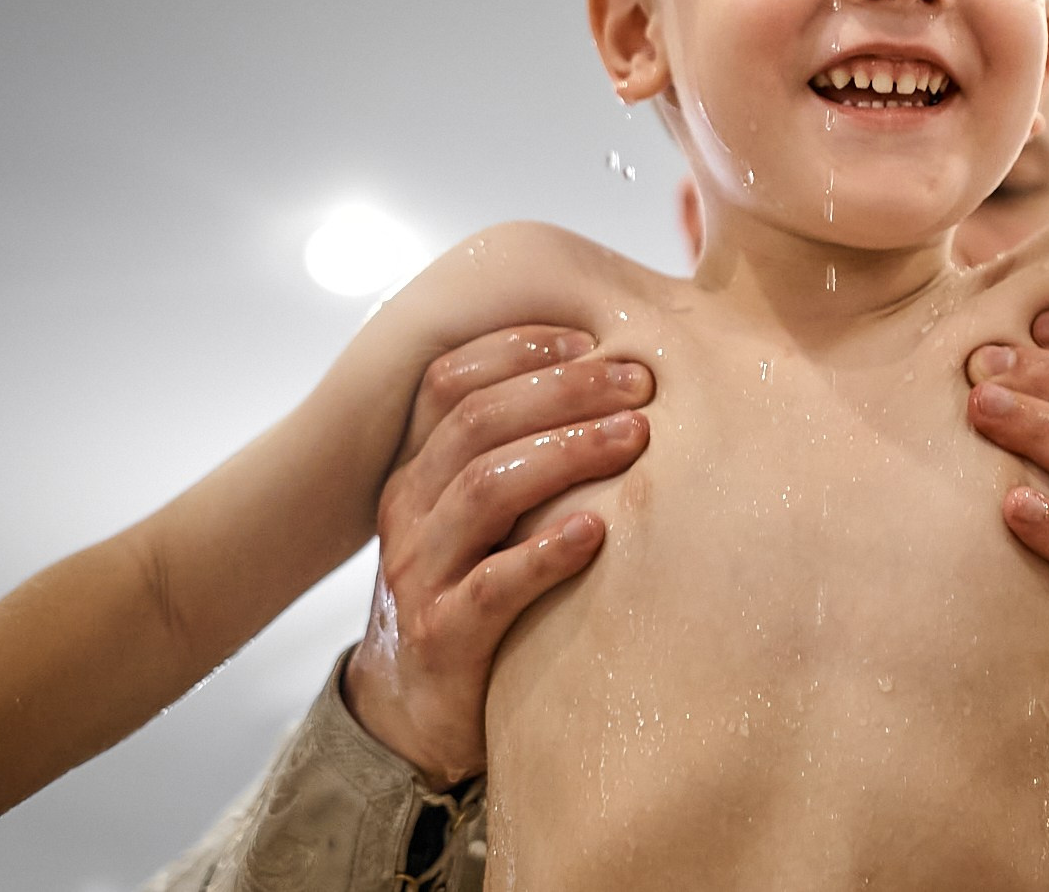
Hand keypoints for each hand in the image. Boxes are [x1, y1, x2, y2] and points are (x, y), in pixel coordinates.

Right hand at [342, 325, 653, 787]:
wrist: (415, 712)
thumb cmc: (476, 588)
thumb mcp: (483, 515)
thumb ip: (521, 449)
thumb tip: (614, 374)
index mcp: (417, 467)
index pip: (451, 379)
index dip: (521, 348)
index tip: (594, 336)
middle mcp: (408, 509)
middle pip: (476, 422)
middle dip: (564, 390)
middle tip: (639, 383)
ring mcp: (418, 574)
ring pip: (483, 489)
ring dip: (566, 454)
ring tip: (634, 438)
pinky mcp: (441, 639)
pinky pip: (490, 587)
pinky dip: (544, 554)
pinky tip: (596, 532)